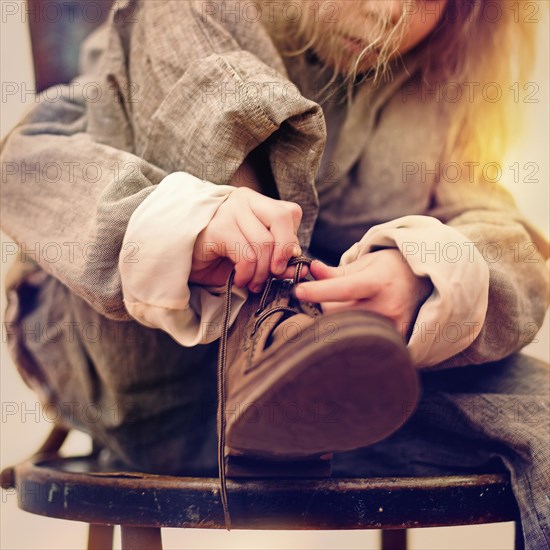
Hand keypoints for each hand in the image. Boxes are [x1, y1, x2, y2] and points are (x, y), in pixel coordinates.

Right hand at [190, 187, 307, 291]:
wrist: (179, 259)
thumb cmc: (218, 257)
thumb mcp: (252, 255)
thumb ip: (276, 257)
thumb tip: (298, 266)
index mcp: (256, 202)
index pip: (289, 212)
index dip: (291, 240)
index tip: (283, 263)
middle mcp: (243, 200)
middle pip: (282, 219)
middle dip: (283, 253)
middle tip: (274, 275)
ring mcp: (229, 211)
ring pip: (264, 242)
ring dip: (263, 272)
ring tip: (253, 283)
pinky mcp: (217, 228)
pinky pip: (246, 255)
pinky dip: (248, 274)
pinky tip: (239, 279)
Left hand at [294, 249, 432, 336]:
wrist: (421, 284)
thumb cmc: (388, 270)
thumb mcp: (365, 263)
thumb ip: (336, 271)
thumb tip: (312, 269)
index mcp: (379, 282)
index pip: (344, 288)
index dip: (319, 291)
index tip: (298, 291)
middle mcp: (387, 306)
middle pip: (338, 313)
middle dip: (323, 305)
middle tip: (324, 298)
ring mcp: (391, 327)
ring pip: (345, 330)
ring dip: (334, 321)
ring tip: (343, 308)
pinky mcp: (393, 341)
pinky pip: (359, 342)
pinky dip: (348, 333)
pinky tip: (350, 324)